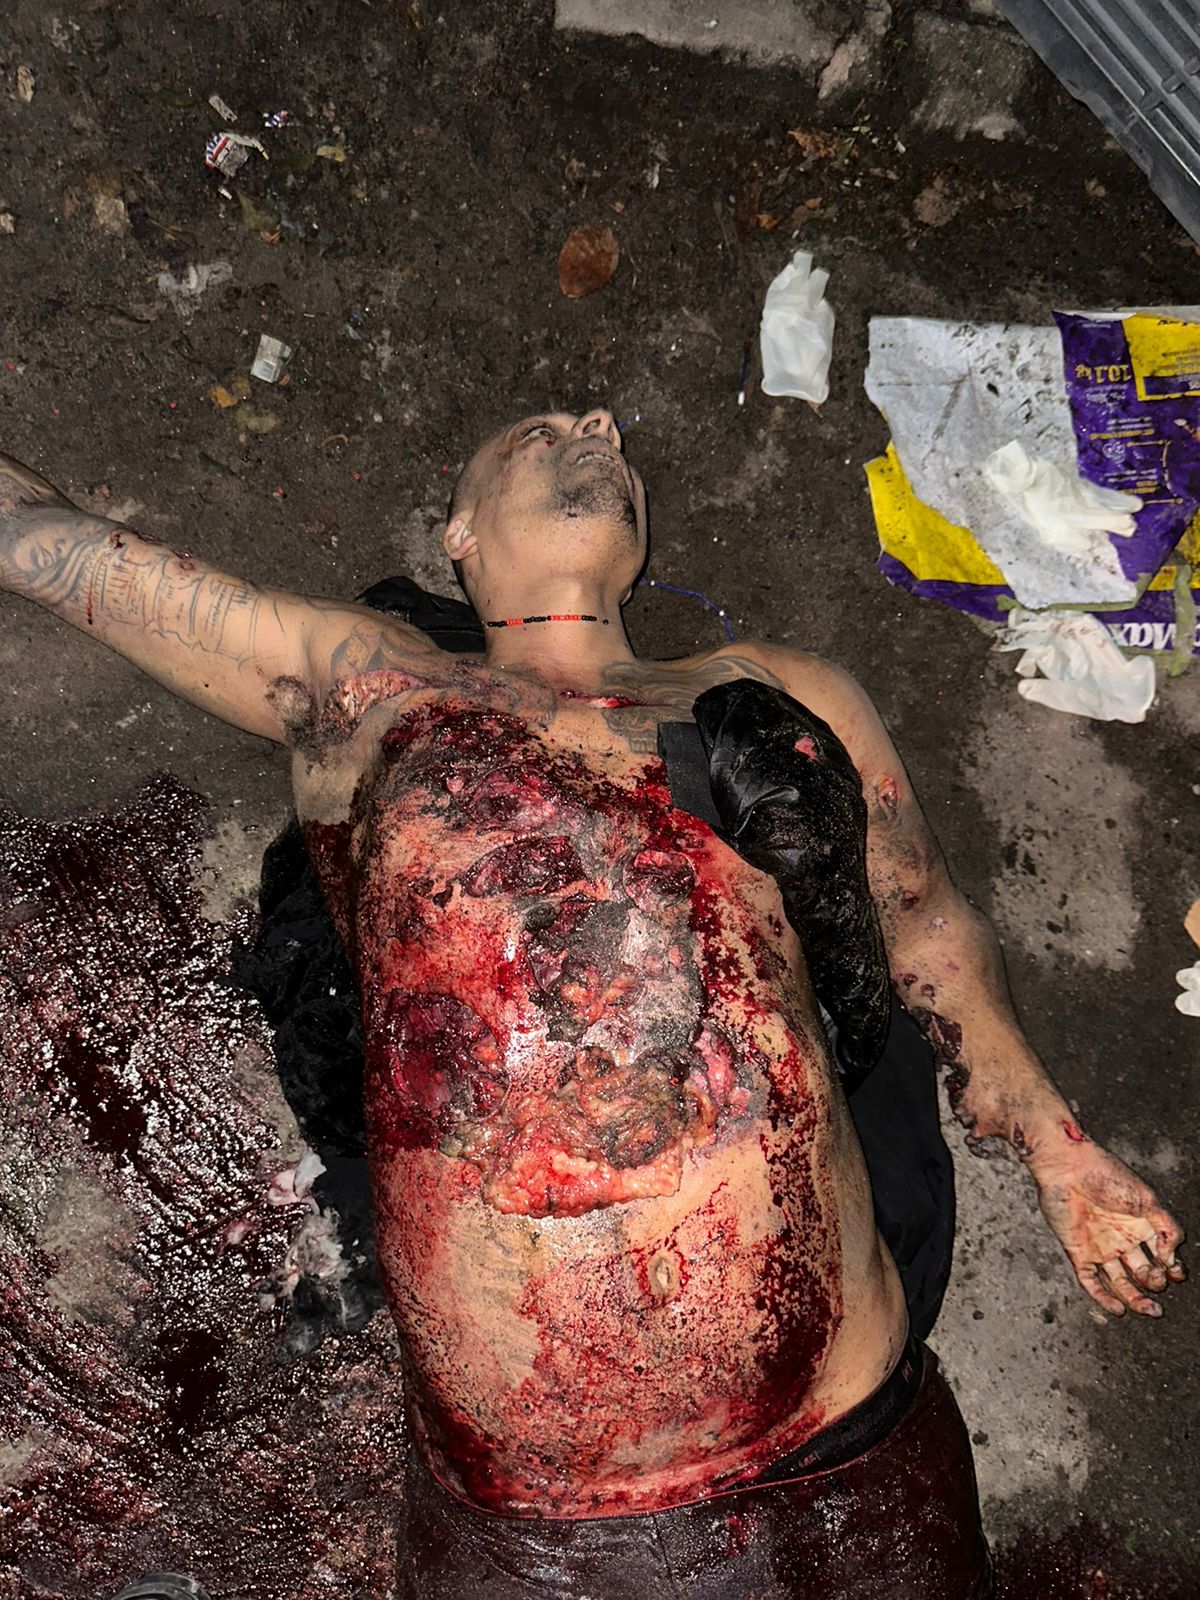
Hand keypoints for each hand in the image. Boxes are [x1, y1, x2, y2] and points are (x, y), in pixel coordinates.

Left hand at [1030, 1138, 1184, 1316]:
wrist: (1067, 1166)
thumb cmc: (1107, 1175)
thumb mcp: (1147, 1199)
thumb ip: (1167, 1227)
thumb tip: (1171, 1257)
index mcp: (1141, 1225)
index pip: (1161, 1255)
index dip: (1172, 1268)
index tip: (1177, 1274)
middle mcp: (1122, 1239)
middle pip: (1143, 1273)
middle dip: (1155, 1284)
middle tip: (1159, 1282)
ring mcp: (1100, 1247)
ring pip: (1120, 1282)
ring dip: (1135, 1299)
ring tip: (1151, 1310)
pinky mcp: (1078, 1251)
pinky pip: (1090, 1281)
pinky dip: (1104, 1298)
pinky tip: (1119, 1309)